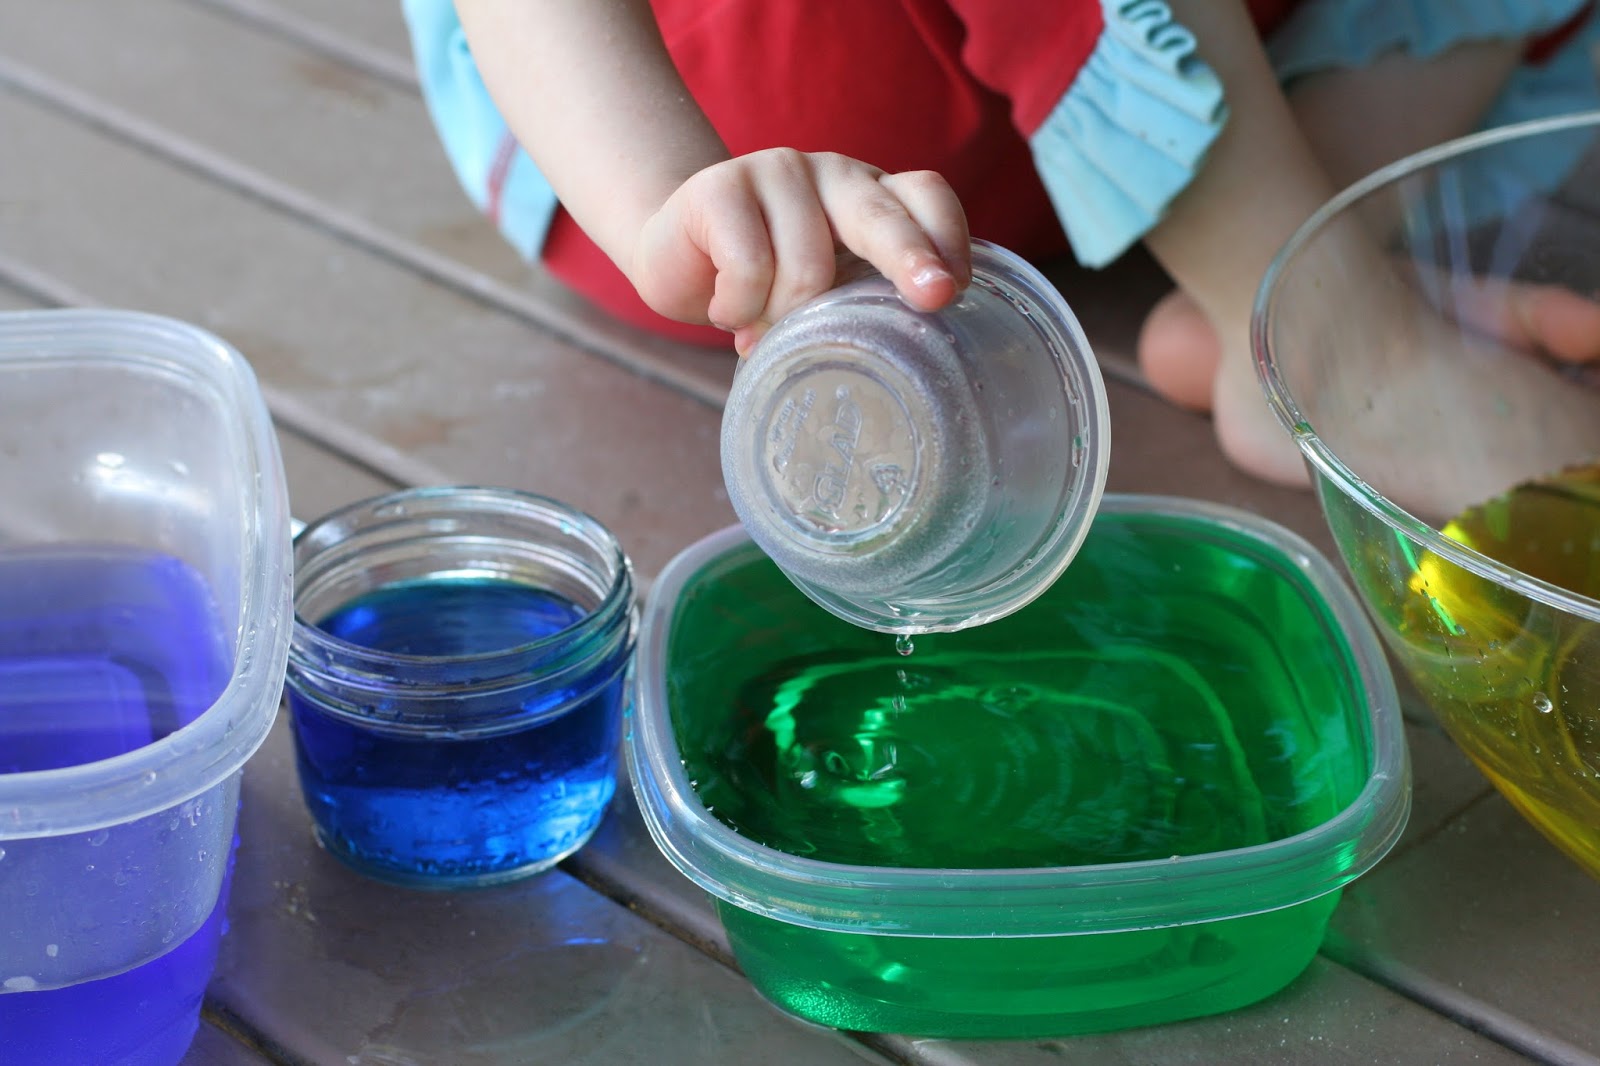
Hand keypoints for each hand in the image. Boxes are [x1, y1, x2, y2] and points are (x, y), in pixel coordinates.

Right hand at [628, 148, 971, 353]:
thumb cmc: (763, 282)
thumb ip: (858, 301)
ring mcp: (777, 172)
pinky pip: (749, 267)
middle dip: (910, 258)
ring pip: (805, 266)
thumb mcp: (822, 292)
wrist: (673, 254)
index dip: (946, 236)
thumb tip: (907, 358)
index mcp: (871, 196)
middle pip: (879, 215)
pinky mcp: (721, 186)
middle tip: (934, 298)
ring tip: (760, 330)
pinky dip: (738, 308)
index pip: (925, 195)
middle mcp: (833, 174)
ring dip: (782, 319)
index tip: (954, 290)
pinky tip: (726, 311)